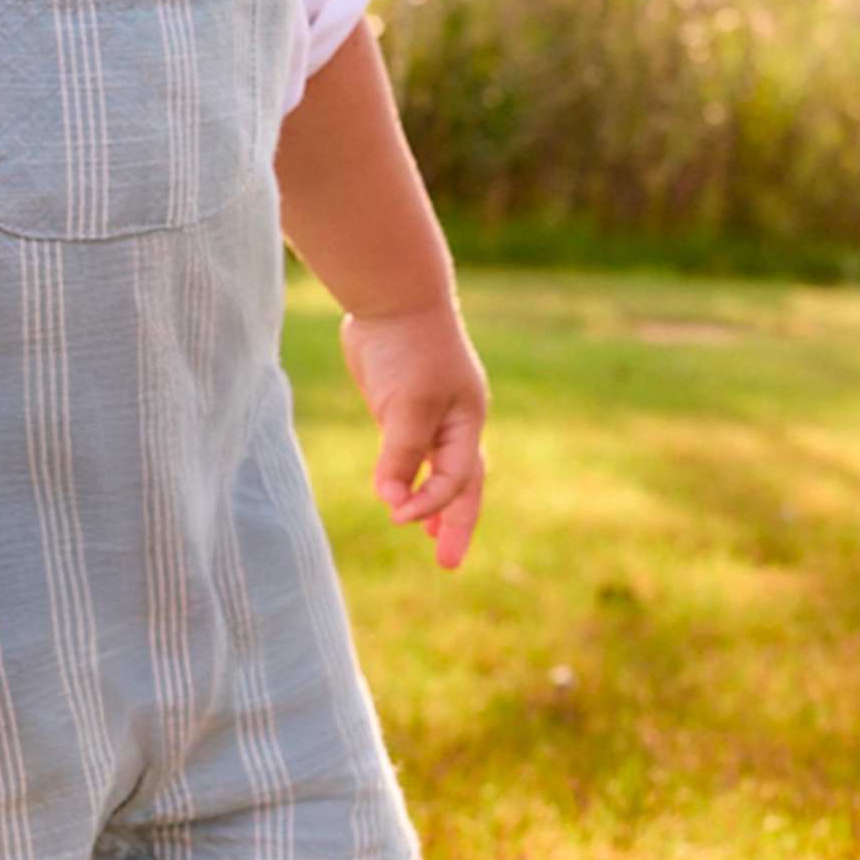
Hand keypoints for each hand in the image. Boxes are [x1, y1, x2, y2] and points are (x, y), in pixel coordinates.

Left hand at [338, 296, 488, 571]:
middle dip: (454, 524)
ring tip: (431, 538)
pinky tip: (399, 491)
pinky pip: (411, 450)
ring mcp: (429, 413)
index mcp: (467, 421)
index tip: (397, 516)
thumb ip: (400, 453)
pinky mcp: (400, 404)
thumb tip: (391, 501)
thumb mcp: (407, 404)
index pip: (456, 479)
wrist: (392, 295)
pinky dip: (409, 474)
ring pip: (438, 468)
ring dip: (435, 503)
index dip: (431, 504)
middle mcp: (454, 422)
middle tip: (447, 564)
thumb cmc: (409, 346)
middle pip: (461, 483)